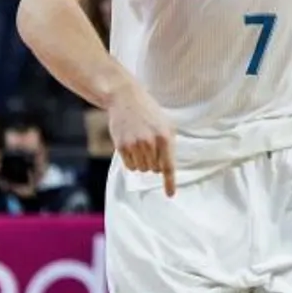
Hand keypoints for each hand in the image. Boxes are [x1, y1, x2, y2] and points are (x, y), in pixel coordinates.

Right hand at [109, 81, 177, 195]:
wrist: (125, 98)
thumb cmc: (148, 112)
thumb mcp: (166, 125)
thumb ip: (168, 145)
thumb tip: (165, 169)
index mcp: (164, 137)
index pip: (168, 166)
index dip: (169, 182)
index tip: (170, 195)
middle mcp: (150, 142)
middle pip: (154, 169)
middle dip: (154, 162)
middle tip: (151, 147)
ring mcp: (134, 144)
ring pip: (142, 169)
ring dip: (143, 162)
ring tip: (141, 145)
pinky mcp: (121, 146)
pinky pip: (130, 166)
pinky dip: (132, 161)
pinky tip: (132, 147)